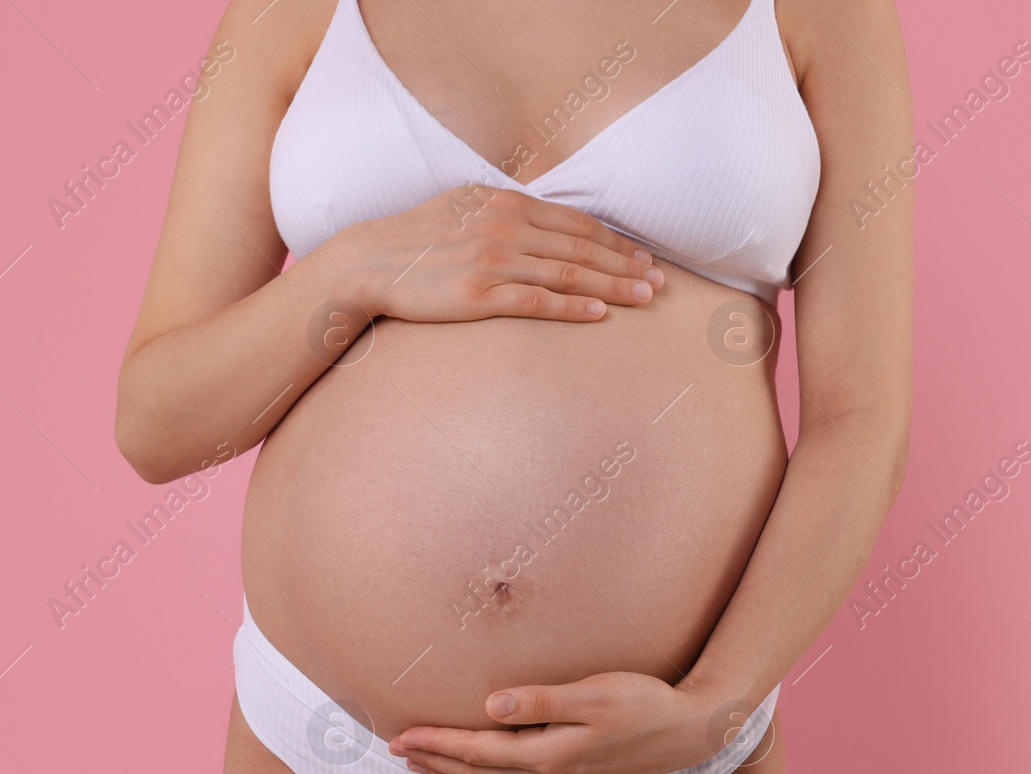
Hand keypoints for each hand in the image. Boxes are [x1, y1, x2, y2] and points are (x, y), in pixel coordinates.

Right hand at [337, 185, 663, 323]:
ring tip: (646, 299)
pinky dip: (573, 307)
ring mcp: (493, 262)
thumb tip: (544, 219)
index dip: (616, 241)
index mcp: (506, 203)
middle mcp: (505, 228)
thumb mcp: (465, 206)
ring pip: (568, 274)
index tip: (644, 256)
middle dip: (627, 265)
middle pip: (582, 248)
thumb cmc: (418, 237)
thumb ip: (507, 210)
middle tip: (660, 282)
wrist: (370, 262)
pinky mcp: (479, 297)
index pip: (576, 222)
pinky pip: (537, 302)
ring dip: (613, 287)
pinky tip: (600, 314)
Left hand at [387, 672, 736, 773]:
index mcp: (550, 755)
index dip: (436, 743)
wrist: (687, 734)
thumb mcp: (594, 693)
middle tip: (394, 751)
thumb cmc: (643, 703)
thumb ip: (541, 700)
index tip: (400, 735)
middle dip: (434, 761)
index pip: (477, 751)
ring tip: (421, 768)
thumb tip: (490, 706)